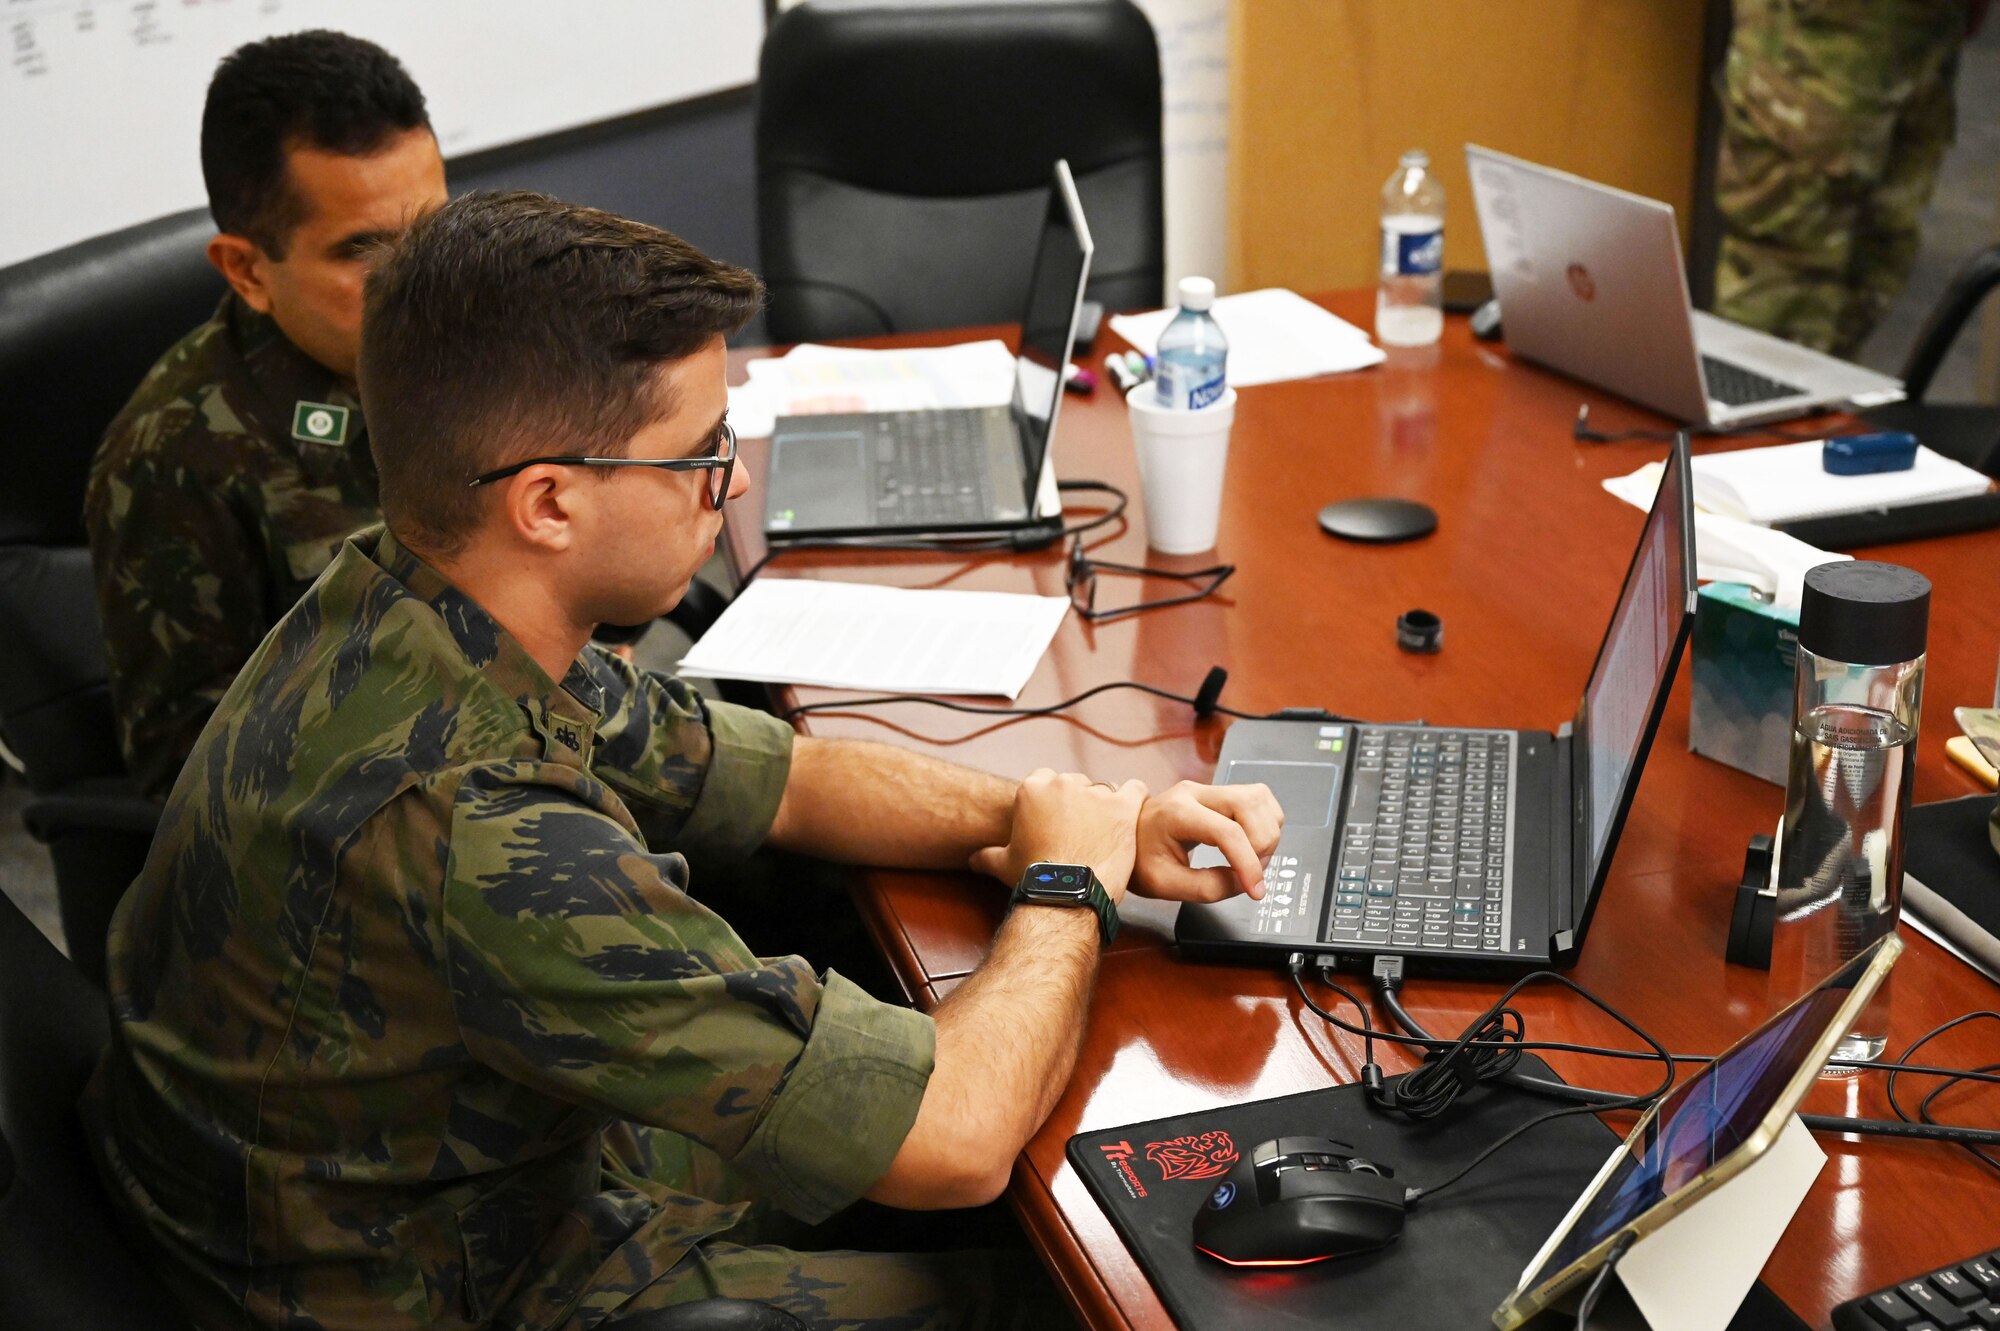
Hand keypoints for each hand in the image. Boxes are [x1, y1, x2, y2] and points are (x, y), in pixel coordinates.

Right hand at [969, 769, 1146, 902]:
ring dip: (1105, 807)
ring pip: (1104, 789)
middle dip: (1079, 804)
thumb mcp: (1003, 865)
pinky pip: (1136, 790)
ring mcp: (1096, 792)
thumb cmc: (1035, 879)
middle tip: (1081, 832)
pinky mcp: (1123, 806)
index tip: (1057, 823)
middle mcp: (1064, 782)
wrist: (1067, 895)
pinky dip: (1135, 800)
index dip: (1053, 803)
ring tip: (1106, 833)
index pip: (1046, 781)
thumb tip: (974, 860)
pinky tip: (1131, 815)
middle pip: (1076, 784)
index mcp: (1033, 787)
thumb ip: (988, 856)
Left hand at [1129, 781, 1282, 902]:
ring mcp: (1207, 789)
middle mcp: (1194, 793)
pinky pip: (1256, 798)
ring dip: (1266, 830)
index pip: (1227, 832)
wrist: (1124, 839)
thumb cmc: (1139, 860)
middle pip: (1249, 803)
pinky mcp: (1218, 793)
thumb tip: (1245, 883)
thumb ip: (1208, 887)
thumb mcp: (1166, 884)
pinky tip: (1252, 843)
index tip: (1255, 890)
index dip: (1248, 863)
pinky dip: (1264, 822)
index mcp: (1177, 812)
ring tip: (1253, 858)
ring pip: (1257, 796)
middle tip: (1254, 871)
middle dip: (1262, 842)